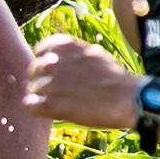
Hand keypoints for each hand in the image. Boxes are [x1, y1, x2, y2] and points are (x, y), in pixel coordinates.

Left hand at [25, 34, 144, 129]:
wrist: (130, 99)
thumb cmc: (117, 79)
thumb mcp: (96, 55)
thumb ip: (74, 54)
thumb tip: (56, 58)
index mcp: (66, 47)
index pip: (41, 50)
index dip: (46, 61)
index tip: (55, 71)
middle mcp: (54, 62)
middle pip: (34, 71)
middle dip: (43, 80)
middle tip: (58, 91)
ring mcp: (51, 84)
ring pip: (33, 89)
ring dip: (43, 97)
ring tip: (61, 103)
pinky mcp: (52, 104)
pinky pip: (29, 105)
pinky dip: (37, 109)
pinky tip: (51, 112)